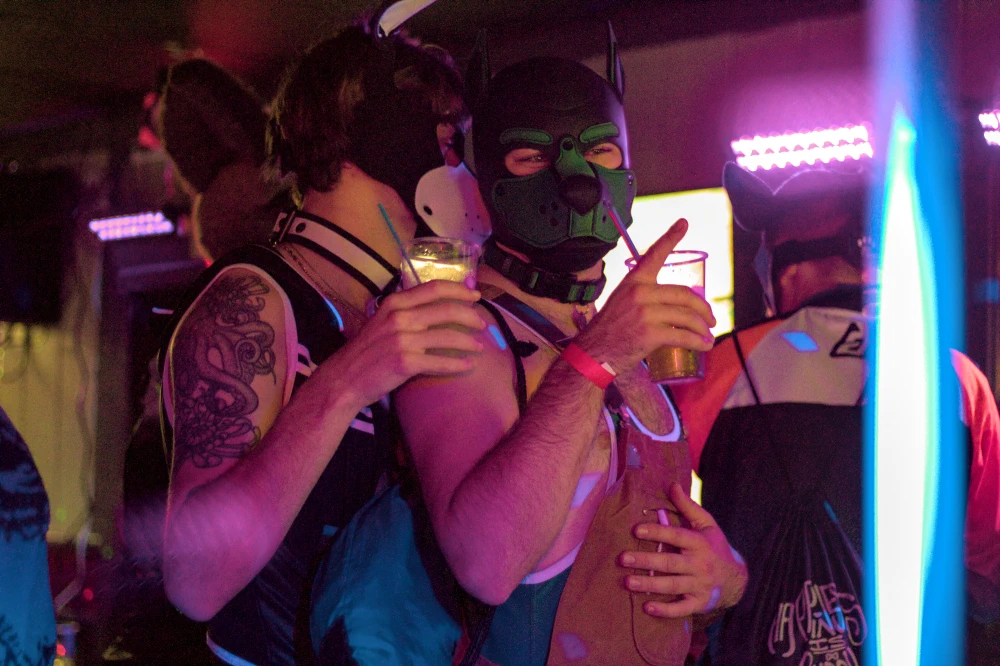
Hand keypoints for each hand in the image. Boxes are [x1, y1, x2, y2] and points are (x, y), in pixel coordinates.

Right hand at [320, 280, 486, 407]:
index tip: (476, 295)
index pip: (434, 288)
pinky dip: (458, 365)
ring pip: (447, 337)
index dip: (459, 290)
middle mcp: (399, 317)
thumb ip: (406, 311)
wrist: (344, 379)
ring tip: (479, 347)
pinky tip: (468, 366)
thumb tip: (436, 306)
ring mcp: (402, 339)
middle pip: (446, 310)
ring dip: (468, 342)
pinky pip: (440, 362)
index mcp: (395, 302)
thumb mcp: (382, 321)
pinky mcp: (405, 362)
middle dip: (470, 316)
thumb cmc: (366, 351)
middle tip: (482, 324)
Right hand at [574, 219, 715, 372]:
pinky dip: (699, 342)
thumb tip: (672, 304)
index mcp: (633, 281)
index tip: (684, 223)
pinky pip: (683, 336)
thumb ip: (644, 296)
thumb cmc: (608, 330)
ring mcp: (645, 313)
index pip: (655, 255)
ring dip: (703, 328)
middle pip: (684, 294)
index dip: (671, 237)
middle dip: (703, 308)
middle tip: (711, 319)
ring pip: (687, 317)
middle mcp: (640, 292)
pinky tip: (704, 345)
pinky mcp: (650, 333)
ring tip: (708, 335)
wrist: (593, 354)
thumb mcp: (621, 302)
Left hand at [619, 482, 747, 618]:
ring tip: (627, 582)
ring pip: (672, 586)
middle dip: (646, 561)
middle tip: (623, 558)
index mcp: (700, 543)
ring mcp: (699, 586)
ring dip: (649, 585)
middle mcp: (700, 565)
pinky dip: (665, 610)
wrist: (737, 579)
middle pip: (670, 563)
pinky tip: (646, 607)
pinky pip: (681, 609)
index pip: (677, 536)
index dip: (657, 532)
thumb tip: (672, 485)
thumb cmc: (715, 547)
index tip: (636, 529)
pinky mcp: (699, 603)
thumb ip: (688, 507)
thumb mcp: (707, 525)